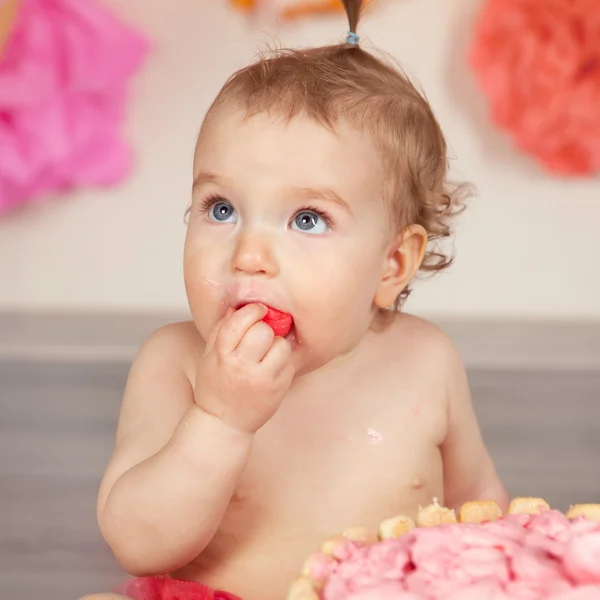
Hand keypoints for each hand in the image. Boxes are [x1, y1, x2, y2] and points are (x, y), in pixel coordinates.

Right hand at [195, 304, 294, 432]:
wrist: (224, 423)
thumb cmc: (215, 386)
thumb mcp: (209, 356)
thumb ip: (222, 329)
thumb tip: (238, 306)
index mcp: (222, 356)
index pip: (239, 322)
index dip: (252, 311)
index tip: (258, 310)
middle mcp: (242, 367)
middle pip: (263, 331)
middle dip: (264, 328)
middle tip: (260, 336)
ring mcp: (263, 380)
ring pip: (281, 345)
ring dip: (276, 344)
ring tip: (267, 352)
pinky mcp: (279, 389)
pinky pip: (289, 362)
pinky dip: (283, 361)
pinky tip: (272, 367)